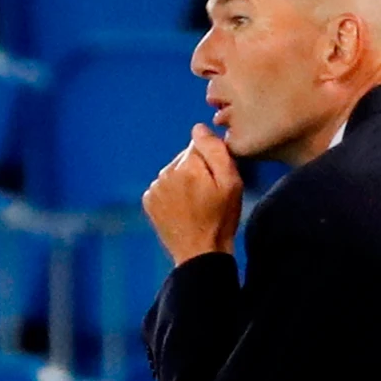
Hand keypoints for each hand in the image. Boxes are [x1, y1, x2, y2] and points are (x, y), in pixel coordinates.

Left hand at [143, 124, 242, 264]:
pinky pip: (163, 186)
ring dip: (183, 181)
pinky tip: (182, 209)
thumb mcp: (231, 183)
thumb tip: (198, 128)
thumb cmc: (220, 218)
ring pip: (174, 172)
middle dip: (196, 170)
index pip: (199, 145)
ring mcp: (154, 187)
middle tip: (208, 194)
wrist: (199, 252)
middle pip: (185, 158)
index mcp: (187, 166)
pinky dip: (172, 193)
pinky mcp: (149, 200)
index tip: (216, 180)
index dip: (211, 161)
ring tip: (195, 204)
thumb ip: (215, 150)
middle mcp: (166, 172)